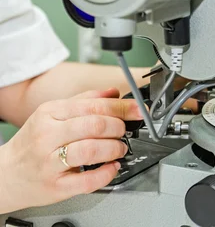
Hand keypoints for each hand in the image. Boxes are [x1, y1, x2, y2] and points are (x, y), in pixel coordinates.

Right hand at [0, 88, 142, 213]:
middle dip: (118, 127)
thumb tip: (114, 92)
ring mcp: (50, 163)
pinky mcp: (56, 187)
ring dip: (114, 148)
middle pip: (94, 126)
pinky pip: (88, 180)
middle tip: (124, 131)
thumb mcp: (52, 114)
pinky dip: (107, 173)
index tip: (138, 110)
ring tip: (119, 148)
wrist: (5, 175)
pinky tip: (112, 167)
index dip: (121, 108)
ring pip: (92, 151)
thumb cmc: (33, 143)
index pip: (93, 106)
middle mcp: (47, 136)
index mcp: (49, 114)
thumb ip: (85, 101)